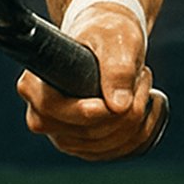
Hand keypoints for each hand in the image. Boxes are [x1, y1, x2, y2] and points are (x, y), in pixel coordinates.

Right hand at [16, 4, 163, 160]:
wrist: (112, 40)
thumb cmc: (108, 32)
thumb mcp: (115, 38)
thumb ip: (117, 67)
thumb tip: (118, 106)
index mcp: (35, 86)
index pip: (55, 111)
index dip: (88, 111)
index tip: (115, 101)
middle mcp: (42, 116)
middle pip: (88, 133)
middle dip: (127, 107)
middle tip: (143, 74)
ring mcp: (63, 135)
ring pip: (108, 145)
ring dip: (139, 116)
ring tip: (142, 82)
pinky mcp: (86, 145)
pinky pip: (122, 151)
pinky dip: (144, 129)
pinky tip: (148, 104)